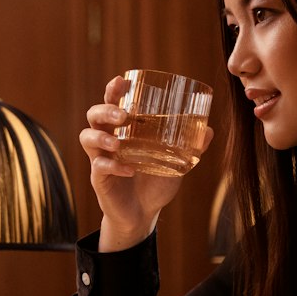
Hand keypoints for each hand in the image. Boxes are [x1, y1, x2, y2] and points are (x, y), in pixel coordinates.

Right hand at [79, 75, 212, 251]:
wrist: (143, 214)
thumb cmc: (155, 183)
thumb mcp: (176, 164)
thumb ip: (191, 148)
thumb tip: (209, 130)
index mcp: (124, 130)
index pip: (112, 102)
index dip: (113, 90)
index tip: (121, 81)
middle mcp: (108, 140)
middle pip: (94, 115)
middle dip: (105, 110)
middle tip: (123, 115)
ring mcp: (100, 158)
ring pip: (88, 137)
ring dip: (101, 136)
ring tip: (117, 142)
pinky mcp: (99, 177)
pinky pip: (99, 166)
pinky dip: (113, 166)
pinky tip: (129, 170)